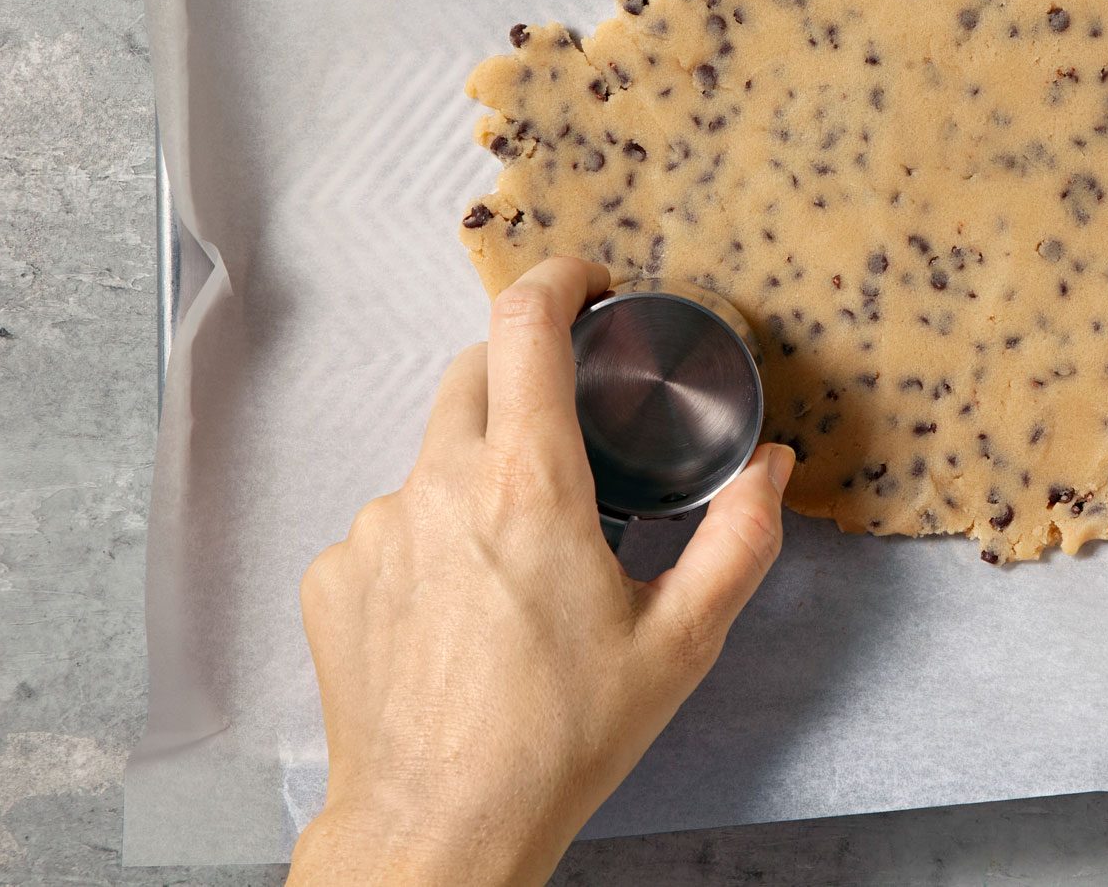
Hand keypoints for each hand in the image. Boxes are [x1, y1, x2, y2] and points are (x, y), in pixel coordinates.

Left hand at [287, 257, 793, 885]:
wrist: (437, 827)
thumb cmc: (558, 741)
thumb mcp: (681, 642)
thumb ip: (739, 539)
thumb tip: (771, 469)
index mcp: (530, 485)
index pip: (526, 325)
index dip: (558, 280)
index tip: (585, 282)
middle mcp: (440, 487)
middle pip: (474, 372)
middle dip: (525, 372)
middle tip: (572, 424)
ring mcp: (376, 530)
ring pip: (434, 453)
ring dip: (480, 469)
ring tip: (522, 556)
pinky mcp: (336, 576)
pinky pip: (392, 521)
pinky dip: (432, 536)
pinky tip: (463, 606)